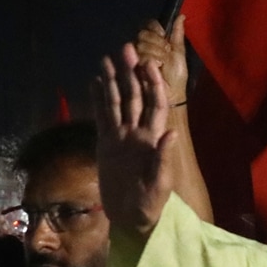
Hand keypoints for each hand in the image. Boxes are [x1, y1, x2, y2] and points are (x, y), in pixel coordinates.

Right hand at [93, 44, 175, 236]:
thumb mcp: (159, 185)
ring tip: (107, 59)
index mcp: (153, 139)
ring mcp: (121, 137)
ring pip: (117, 102)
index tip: (149, 64)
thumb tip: (171, 135)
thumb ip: (163, 159)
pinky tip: (95, 82)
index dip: (153, 85)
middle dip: (132, 73)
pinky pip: (102, 117)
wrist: (132, 218)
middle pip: (135, 97)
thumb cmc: (150, 204)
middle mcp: (137, 133)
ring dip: (113, 81)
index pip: (155, 105)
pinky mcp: (106, 145)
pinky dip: (99, 99)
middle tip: (127, 48)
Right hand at [134, 16, 188, 112]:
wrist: (173, 94)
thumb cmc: (176, 76)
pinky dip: (149, 61)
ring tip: (160, 65)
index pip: (149, 25)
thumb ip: (177, 34)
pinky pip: (137, 56)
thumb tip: (181, 16)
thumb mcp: (179, 53)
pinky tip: (153, 68)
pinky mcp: (129, 66)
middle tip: (165, 56)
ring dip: (155, 54)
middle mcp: (141, 45)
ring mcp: (134, 56)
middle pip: (143, 33)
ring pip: (140, 44)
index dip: (156, 28)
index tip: (164, 35)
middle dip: (157, 43)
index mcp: (153, 40)